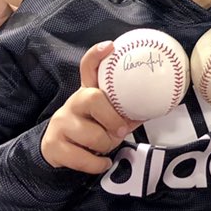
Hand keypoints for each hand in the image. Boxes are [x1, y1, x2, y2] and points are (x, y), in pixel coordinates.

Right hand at [41, 41, 140, 172]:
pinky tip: (101, 162)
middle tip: (120, 131)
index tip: (110, 46)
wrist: (57, 150)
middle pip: (93, 99)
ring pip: (92, 135)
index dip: (97, 55)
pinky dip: (98, 164)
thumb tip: (156, 107)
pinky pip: (84, 158)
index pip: (88, 67)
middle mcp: (72, 103)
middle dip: (112, 118)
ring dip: (106, 146)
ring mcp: (60, 123)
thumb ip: (125, 112)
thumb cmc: (91, 129)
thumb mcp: (107, 118)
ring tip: (104, 146)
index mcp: (87, 93)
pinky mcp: (54, 145)